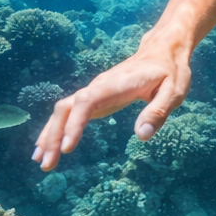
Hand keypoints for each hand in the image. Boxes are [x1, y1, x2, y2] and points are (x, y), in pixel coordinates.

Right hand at [32, 41, 191, 170]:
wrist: (161, 51)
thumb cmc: (170, 72)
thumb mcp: (174, 91)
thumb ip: (158, 111)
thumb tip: (142, 135)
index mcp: (116, 84)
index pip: (86, 102)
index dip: (74, 124)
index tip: (67, 148)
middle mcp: (98, 86)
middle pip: (66, 108)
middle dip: (53, 135)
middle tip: (47, 164)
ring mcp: (93, 92)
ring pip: (62, 110)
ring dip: (49, 134)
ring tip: (41, 162)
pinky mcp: (94, 98)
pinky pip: (68, 113)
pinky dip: (56, 129)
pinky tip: (49, 147)